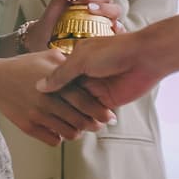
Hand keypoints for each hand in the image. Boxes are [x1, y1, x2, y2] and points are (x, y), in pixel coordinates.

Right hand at [0, 50, 115, 145]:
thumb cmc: (21, 66)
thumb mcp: (47, 56)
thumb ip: (68, 61)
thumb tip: (86, 66)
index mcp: (56, 83)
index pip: (85, 101)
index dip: (100, 110)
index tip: (109, 115)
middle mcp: (48, 101)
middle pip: (79, 119)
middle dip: (93, 124)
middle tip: (98, 125)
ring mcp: (38, 115)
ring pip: (68, 133)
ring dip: (77, 132)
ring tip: (78, 127)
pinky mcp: (28, 127)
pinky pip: (52, 140)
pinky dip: (60, 138)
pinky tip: (60, 130)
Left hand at [22, 0, 126, 52]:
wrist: (44, 40)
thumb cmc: (53, 19)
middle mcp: (102, 7)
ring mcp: (105, 22)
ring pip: (116, 12)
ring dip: (105, 9)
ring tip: (89, 10)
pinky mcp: (105, 37)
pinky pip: (119, 32)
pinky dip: (117, 28)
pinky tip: (108, 27)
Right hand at [36, 27, 166, 110]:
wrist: (144, 58)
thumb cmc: (113, 51)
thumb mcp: (80, 60)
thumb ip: (61, 74)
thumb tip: (40, 87)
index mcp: (77, 60)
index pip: (58, 78)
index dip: (48, 90)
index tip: (34, 100)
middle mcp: (85, 75)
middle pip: (67, 94)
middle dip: (59, 105)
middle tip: (45, 115)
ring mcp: (97, 89)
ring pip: (79, 106)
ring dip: (72, 115)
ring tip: (59, 122)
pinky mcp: (108, 101)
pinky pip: (93, 113)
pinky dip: (87, 120)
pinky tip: (76, 127)